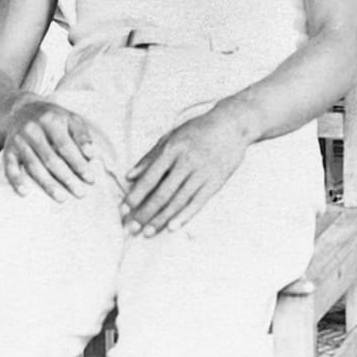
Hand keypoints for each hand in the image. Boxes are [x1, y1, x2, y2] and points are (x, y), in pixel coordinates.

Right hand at [0, 97, 98, 200]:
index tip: (90, 178)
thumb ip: (82, 135)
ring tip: (62, 198)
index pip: (66, 146)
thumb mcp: (71, 118)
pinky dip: (16, 180)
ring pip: (34, 166)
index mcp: (51, 121)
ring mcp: (19, 141)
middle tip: (80, 193)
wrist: (22, 110)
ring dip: (48, 184)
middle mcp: (33, 130)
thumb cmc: (53, 118)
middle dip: (67, 178)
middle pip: (51, 159)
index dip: (79, 163)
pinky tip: (25, 193)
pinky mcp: (8, 150)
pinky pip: (10, 167)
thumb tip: (92, 155)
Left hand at [121, 103, 252, 237]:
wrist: (232, 125)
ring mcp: (202, 172)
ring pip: (178, 201)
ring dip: (161, 219)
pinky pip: (198, 202)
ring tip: (148, 232)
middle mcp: (186, 162)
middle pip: (162, 193)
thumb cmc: (198, 130)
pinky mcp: (216, 181)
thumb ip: (149, 156)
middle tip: (132, 228)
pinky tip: (172, 227)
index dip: (135, 195)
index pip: (150, 177)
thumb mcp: (171, 136)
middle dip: (145, 213)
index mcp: (172, 149)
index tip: (123, 209)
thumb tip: (129, 175)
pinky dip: (184, 216)